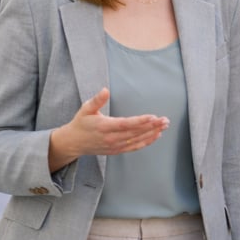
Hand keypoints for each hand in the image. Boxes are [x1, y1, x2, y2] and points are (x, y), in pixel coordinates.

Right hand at [48, 88, 169, 170]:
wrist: (73, 142)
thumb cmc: (81, 123)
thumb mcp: (86, 109)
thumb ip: (97, 100)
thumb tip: (105, 90)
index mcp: (104, 126)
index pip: (125, 124)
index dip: (140, 121)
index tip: (152, 117)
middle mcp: (111, 138)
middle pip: (135, 132)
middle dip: (152, 126)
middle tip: (165, 120)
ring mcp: (115, 146)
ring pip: (137, 140)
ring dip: (153, 133)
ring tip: (165, 125)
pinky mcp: (117, 150)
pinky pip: (134, 147)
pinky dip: (146, 142)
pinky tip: (156, 135)